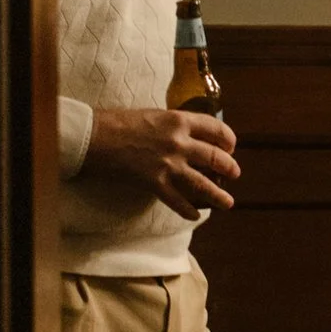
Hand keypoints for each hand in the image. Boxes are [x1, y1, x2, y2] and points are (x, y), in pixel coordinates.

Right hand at [86, 104, 239, 214]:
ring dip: (218, 195)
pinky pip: (178, 201)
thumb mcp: (155, 115)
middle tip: (234, 174)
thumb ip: (174, 125)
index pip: (216, 129)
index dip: (228, 139)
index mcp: (180, 120)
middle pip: (215, 157)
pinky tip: (195, 215)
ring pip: (204, 183)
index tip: (231, 147)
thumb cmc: (120, 122)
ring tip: (228, 203)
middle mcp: (180, 142)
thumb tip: (187, 134)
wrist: (96, 136)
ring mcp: (170, 164)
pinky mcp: (156, 183)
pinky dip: (188, 211)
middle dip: (229, 167)